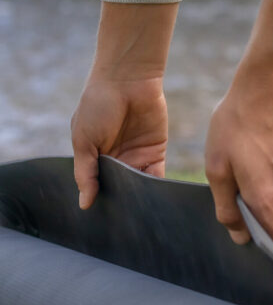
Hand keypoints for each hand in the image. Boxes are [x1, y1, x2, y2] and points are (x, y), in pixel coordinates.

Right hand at [71, 74, 168, 209]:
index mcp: (94, 157)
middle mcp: (115, 159)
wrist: (127, 79)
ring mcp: (136, 156)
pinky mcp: (156, 151)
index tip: (101, 222)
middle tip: (122, 225)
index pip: (96, 185)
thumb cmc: (97, 105)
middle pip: (119, 188)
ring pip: (138, 186)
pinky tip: (153, 201)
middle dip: (121, 203)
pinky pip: (156, 175)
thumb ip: (85, 173)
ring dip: (139, 198)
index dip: (99, 200)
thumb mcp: (83, 140)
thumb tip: (84, 204)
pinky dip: (156, 188)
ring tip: (138, 217)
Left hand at [205, 76, 272, 270]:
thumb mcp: (217, 166)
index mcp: (270, 203)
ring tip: (236, 173)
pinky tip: (249, 159)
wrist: (271, 85)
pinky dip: (266, 184)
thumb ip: (226, 207)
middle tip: (228, 205)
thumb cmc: (237, 124)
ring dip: (258, 200)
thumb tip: (237, 236)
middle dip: (255, 226)